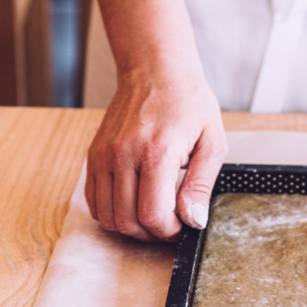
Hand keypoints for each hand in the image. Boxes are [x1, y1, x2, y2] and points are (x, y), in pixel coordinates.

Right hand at [85, 69, 226, 241]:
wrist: (157, 71)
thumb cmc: (189, 103)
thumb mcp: (212, 142)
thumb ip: (202, 184)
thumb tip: (194, 220)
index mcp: (157, 152)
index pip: (153, 215)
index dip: (170, 231)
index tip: (183, 226)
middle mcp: (124, 155)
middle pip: (128, 221)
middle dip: (152, 234)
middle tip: (171, 225)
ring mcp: (104, 156)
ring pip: (107, 216)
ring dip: (131, 226)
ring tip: (153, 216)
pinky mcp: (93, 156)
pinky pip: (94, 201)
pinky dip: (112, 212)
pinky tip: (134, 204)